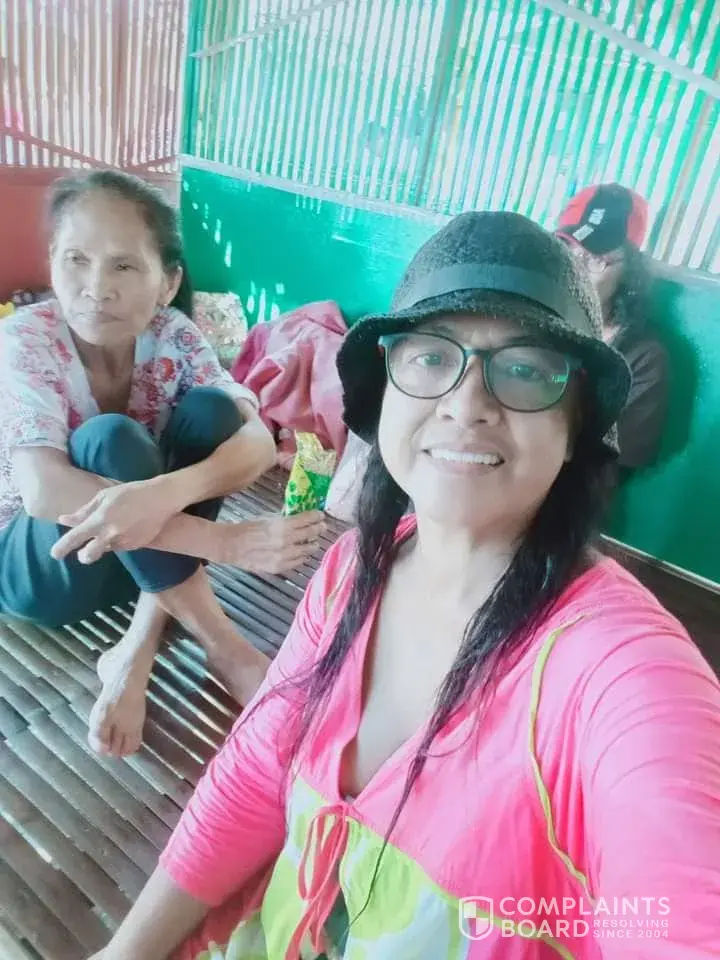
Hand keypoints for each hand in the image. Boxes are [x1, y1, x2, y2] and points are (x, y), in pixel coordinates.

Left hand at [51, 479, 176, 563]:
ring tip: (117, 525)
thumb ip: (84, 511)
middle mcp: (111, 534)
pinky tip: (129, 526)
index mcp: (100, 519)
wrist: (162, 498)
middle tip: (84, 551)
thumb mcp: (105, 496)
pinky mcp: (137, 545)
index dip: (62, 547)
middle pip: (89, 555)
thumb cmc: (131, 492)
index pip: (76, 537)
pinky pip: (121, 546)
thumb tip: (64, 520)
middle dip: (84, 556)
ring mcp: (125, 541)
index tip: (55, 554)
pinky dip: (119, 539)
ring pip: (107, 549)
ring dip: (105, 542)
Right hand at [223, 511, 325, 573]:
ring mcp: (283, 556)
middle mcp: (285, 542)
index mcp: (282, 526)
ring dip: (312, 545)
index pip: (306, 520)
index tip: (320, 515)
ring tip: (314, 542)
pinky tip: (303, 554)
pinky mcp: (279, 567)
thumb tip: (299, 518)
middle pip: (310, 534)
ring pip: (307, 551)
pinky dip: (303, 557)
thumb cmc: (248, 528)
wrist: (232, 546)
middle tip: (322, 527)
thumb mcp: (268, 517)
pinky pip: (298, 562)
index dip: (316, 517)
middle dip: (318, 529)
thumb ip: (285, 519)